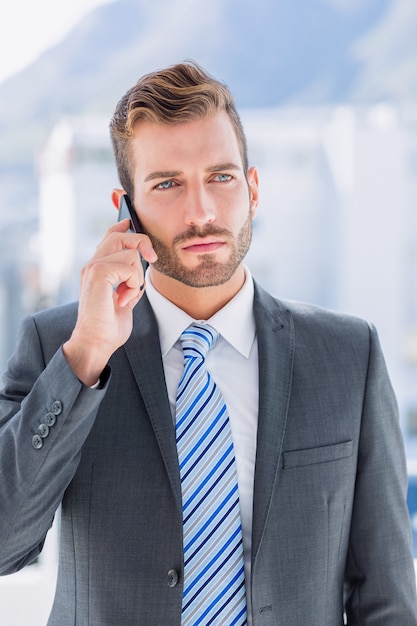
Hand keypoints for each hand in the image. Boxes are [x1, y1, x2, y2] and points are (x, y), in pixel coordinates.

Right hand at [63, 219, 156, 385]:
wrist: (96, 343)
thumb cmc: (108, 327)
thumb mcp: (125, 300)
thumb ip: (130, 283)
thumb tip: (140, 272)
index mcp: (98, 268)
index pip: (110, 235)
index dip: (123, 224)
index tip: (132, 220)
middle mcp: (93, 264)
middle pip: (120, 234)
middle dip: (141, 242)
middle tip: (152, 260)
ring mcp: (93, 267)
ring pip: (129, 252)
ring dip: (137, 276)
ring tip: (128, 294)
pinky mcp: (97, 273)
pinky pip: (129, 266)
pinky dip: (133, 283)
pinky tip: (124, 298)